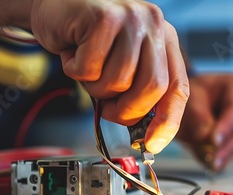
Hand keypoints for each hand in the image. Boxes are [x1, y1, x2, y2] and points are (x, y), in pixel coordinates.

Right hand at [30, 0, 189, 153]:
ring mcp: (131, 18)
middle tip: (108, 106)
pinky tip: (74, 52)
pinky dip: (76, 70)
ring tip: (87, 68)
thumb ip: (136, 92)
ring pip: (118, 81)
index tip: (152, 143)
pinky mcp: (104, 17)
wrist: (54, 6)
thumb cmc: (86, 40)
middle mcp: (153, 25)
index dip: (168, 122)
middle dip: (127, 109)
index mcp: (164, 39)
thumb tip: (146, 134)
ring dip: (95, 87)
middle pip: (152, 88)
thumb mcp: (119, 66)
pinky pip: (91, 69)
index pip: (178, 88)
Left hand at [176, 73, 232, 170]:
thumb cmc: (190, 92)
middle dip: (227, 146)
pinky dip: (222, 158)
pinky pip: (232, 149)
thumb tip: (206, 140)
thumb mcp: (190, 98)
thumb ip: (198, 118)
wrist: (187, 100)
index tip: (214, 141)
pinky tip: (213, 166)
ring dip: (225, 155)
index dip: (226, 127)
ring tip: (211, 164)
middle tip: (212, 159)